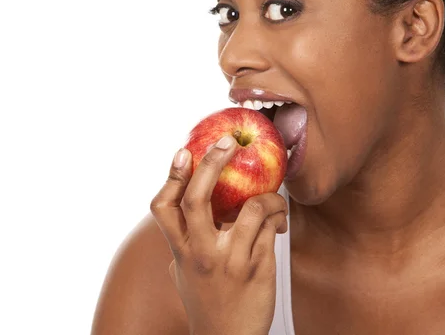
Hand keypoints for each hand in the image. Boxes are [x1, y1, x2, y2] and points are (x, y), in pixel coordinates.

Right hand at [150, 135, 287, 334]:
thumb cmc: (206, 302)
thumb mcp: (185, 270)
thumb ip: (185, 240)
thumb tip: (190, 204)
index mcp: (181, 251)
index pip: (164, 207)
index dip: (172, 176)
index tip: (184, 152)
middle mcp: (201, 254)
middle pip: (198, 198)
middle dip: (212, 163)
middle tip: (228, 142)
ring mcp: (230, 261)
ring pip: (251, 208)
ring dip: (267, 196)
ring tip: (272, 200)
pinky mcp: (258, 267)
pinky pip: (271, 226)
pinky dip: (277, 217)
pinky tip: (279, 222)